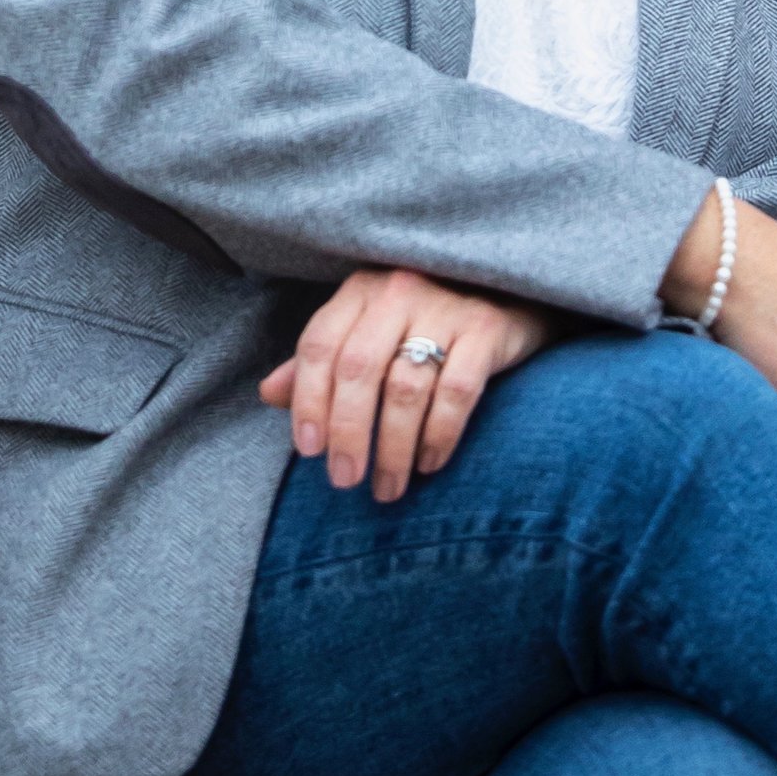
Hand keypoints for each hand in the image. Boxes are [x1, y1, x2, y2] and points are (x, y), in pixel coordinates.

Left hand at [257, 267, 554, 502]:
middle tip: (345, 480)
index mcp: (360, 289)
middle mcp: (398, 291)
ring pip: (405, 388)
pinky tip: (429, 463)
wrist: (508, 288)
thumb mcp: (369, 327)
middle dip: (348, 433)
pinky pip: (457, 391)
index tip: (308, 451)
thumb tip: (268, 393)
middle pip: (358, 369)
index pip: (319, 344)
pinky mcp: (487, 328)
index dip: (307, 400)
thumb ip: (323, 359)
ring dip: (393, 448)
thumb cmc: (425, 317)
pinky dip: (439, 435)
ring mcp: (445, 306)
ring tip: (389, 487)